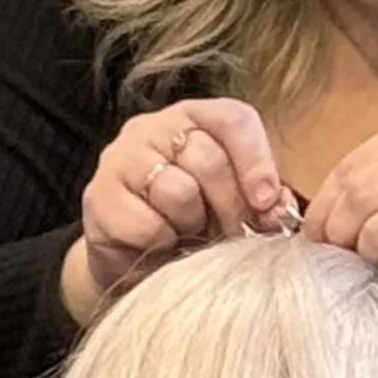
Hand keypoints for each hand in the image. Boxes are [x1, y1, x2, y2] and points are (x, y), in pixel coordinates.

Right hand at [65, 98, 287, 326]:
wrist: (133, 258)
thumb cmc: (192, 222)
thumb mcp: (234, 204)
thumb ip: (262, 199)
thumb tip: (279, 209)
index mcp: (195, 118)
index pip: (233, 119)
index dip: (256, 162)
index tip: (267, 204)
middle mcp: (154, 127)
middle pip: (208, 158)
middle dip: (230, 207)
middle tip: (233, 234)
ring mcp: (122, 157)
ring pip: (177, 190)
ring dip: (192, 224)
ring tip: (188, 234)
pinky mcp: (98, 195)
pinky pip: (146, 223)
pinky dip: (161, 243)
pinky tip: (158, 243)